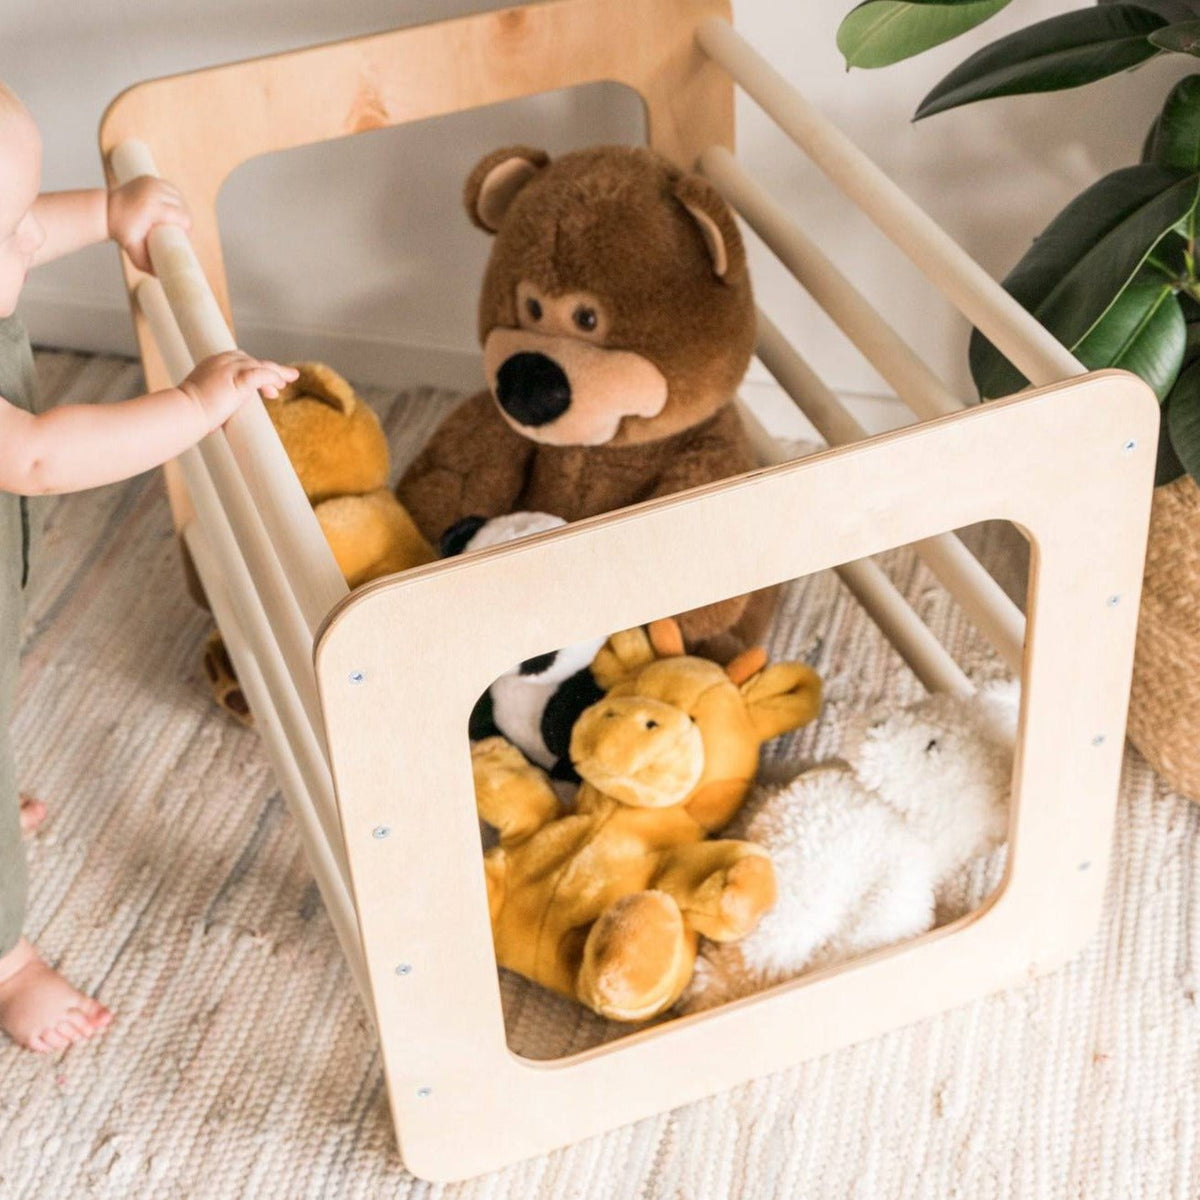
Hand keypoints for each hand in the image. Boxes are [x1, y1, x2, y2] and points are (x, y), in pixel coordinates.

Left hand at [107, 176, 190, 272]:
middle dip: (186, 218)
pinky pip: (170, 188)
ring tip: (179, 220)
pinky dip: (174, 198)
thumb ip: (147, 266)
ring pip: (179, 196)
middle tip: (182, 231)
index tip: (185, 237)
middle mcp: (153, 192)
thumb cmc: (121, 232)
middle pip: (183, 206)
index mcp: (152, 208)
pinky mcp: (149, 178)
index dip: (188, 228)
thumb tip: (162, 278)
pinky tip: (174, 207)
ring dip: (182, 208)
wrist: (105, 211)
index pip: (183, 217)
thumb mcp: (134, 251)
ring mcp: (151, 182)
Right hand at [179, 352, 297, 429]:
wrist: (184, 413)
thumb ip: (215, 400)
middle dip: (270, 369)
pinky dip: (272, 378)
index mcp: (213, 364)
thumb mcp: (203, 399)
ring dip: (276, 373)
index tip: (267, 384)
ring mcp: (230, 368)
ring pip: (260, 366)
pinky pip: (261, 374)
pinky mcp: (238, 378)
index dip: (255, 369)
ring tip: (288, 381)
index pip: (240, 361)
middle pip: (253, 361)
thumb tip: (217, 417)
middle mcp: (222, 361)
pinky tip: (280, 385)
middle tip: (287, 378)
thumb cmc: (190, 413)